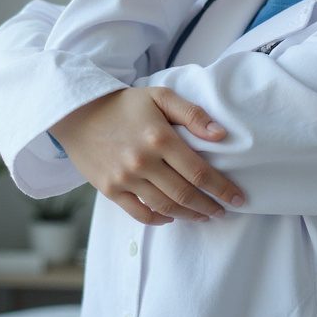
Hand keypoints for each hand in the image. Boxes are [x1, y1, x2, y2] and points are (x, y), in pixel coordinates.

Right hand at [49, 86, 244, 224]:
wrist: (78, 113)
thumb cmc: (124, 104)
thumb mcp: (160, 97)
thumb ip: (192, 114)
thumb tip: (221, 135)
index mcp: (159, 138)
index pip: (199, 171)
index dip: (222, 188)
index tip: (238, 198)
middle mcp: (142, 161)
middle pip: (185, 194)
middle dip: (210, 206)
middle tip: (224, 211)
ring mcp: (125, 178)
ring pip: (165, 207)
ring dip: (189, 215)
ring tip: (204, 216)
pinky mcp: (110, 189)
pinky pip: (139, 213)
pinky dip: (159, 219)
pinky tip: (172, 217)